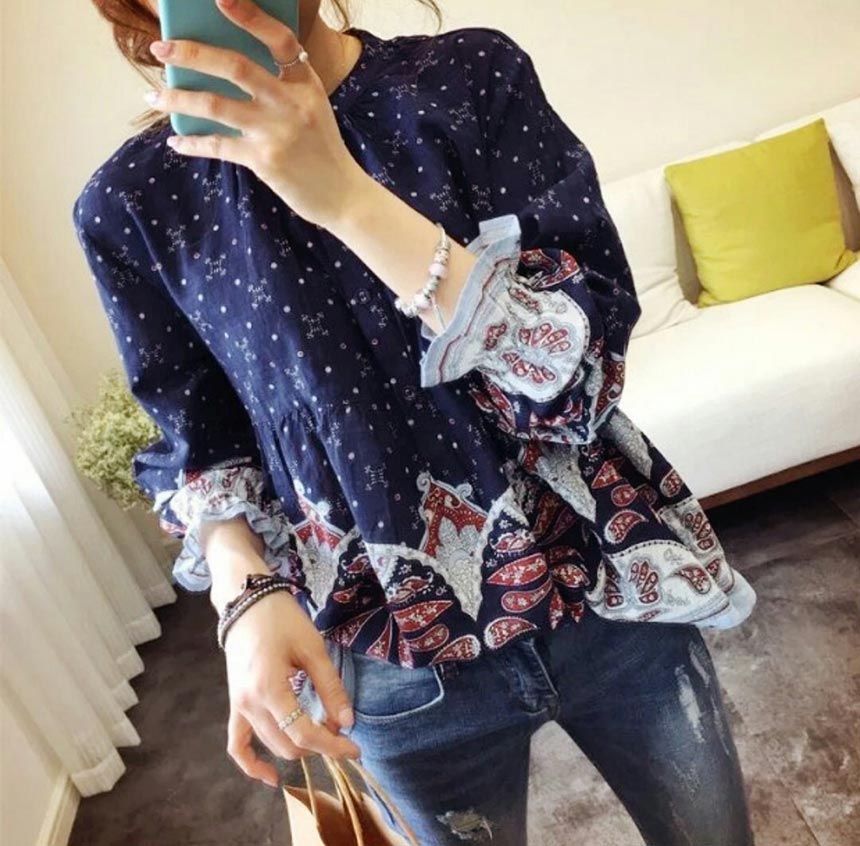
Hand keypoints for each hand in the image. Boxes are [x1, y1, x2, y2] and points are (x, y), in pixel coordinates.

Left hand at [145, 0, 368, 228]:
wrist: (344, 197)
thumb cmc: (322, 151)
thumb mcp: (312, 109)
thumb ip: (282, 87)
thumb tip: (224, 71)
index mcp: (306, 83)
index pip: (279, 39)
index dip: (249, 16)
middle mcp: (291, 103)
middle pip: (235, 66)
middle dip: (191, 54)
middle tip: (160, 48)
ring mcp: (276, 132)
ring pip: (215, 105)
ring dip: (177, 98)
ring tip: (153, 96)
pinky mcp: (264, 160)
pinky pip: (217, 145)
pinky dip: (192, 143)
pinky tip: (176, 142)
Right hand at [222, 587, 360, 788]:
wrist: (247, 601)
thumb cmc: (282, 619)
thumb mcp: (313, 649)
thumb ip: (330, 688)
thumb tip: (347, 722)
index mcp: (270, 689)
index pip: (304, 733)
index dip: (332, 746)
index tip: (355, 750)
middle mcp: (249, 704)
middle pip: (288, 744)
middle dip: (319, 745)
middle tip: (341, 729)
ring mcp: (238, 706)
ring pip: (271, 744)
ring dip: (298, 746)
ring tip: (323, 733)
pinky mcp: (235, 704)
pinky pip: (237, 744)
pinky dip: (252, 763)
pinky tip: (272, 777)